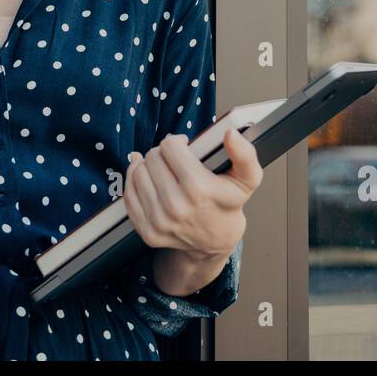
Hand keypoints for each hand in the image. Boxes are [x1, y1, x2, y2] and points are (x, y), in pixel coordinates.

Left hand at [123, 125, 262, 259]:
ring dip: (147, 166)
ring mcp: (159, 222)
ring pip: (137, 173)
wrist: (216, 241)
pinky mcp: (147, 231)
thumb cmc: (229, 204)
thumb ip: (244, 154)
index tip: (185, 147)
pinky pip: (129, 195)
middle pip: (152, 158)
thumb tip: (230, 134)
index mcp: (198, 189)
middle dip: (162, 153)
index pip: (169, 146)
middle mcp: (175, 207)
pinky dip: (135, 182)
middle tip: (174, 160)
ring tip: (162, 170)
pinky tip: (148, 180)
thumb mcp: (247, 178)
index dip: (178, 141)